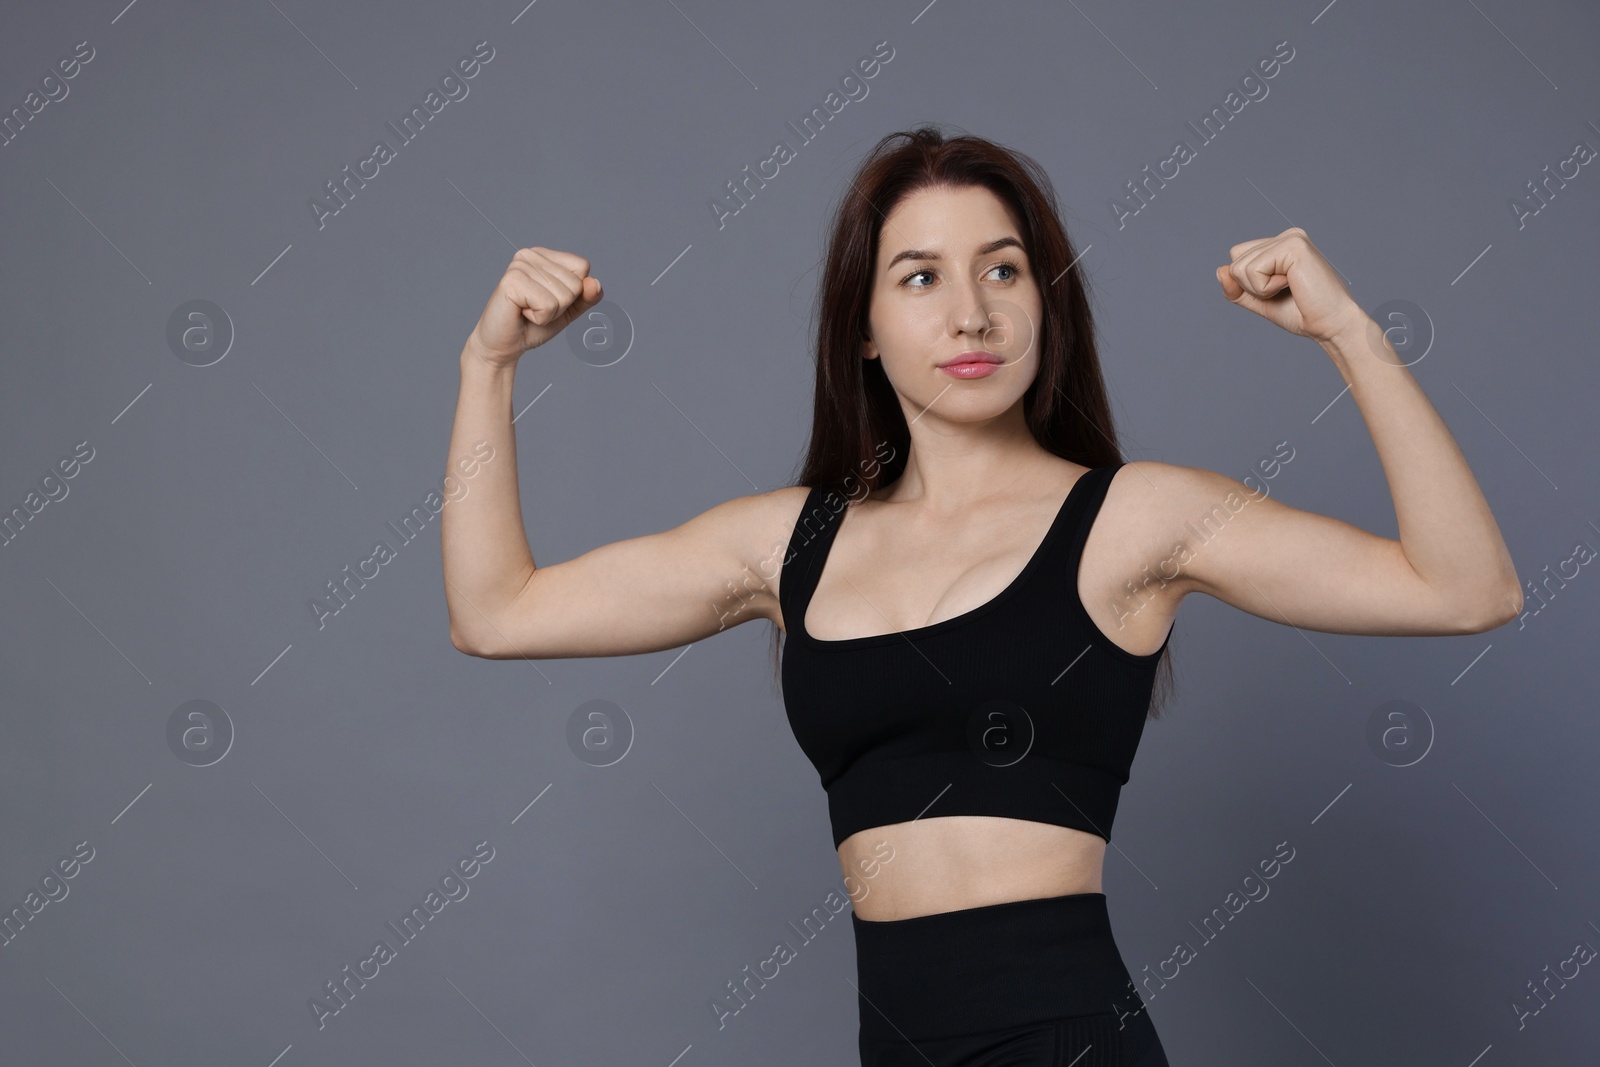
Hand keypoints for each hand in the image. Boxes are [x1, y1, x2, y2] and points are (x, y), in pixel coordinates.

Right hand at [467, 246, 602, 366]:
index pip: (582, 266)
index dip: (573, 292)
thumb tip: (594, 283)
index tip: (548, 300)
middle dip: (561, 306)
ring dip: (549, 313)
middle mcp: (530, 254)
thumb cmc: (531, 325)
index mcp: (543, 255)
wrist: (503, 346)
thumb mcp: (567, 310)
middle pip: (575, 283)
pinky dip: (540, 318)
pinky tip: (521, 313)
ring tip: (527, 311)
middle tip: (535, 309)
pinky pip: (548, 305)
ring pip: (564, 295)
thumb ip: (586, 297)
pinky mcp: (512, 282)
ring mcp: (520, 266)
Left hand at [1215, 228, 1364, 343]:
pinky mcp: (1294, 245)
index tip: (1277, 291)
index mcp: (1281, 245)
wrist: (1330, 326)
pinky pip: (1253, 270)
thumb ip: (1237, 288)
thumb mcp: (1260, 301)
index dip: (1246, 283)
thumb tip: (1220, 270)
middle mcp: (1287, 236)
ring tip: (1290, 288)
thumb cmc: (1302, 313)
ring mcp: (1291, 238)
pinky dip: (1265, 288)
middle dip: (1251, 286)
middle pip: (1235, 260)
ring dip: (1259, 289)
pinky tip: (1292, 285)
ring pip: (1240, 266)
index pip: (1237, 257)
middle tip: (1286, 292)